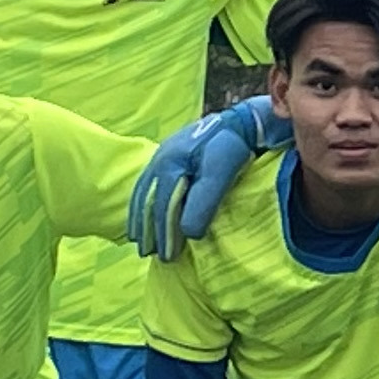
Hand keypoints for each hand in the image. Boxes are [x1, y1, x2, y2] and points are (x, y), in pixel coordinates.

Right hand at [125, 98, 274, 260]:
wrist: (240, 121)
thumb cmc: (232, 148)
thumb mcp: (221, 175)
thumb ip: (204, 203)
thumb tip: (189, 233)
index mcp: (171, 164)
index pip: (164, 207)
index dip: (165, 234)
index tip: (166, 257)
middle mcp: (161, 159)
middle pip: (150, 200)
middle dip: (147, 228)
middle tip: (147, 253)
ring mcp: (162, 154)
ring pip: (145, 191)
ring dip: (140, 216)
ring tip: (137, 238)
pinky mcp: (167, 152)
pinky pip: (148, 181)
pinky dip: (142, 200)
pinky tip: (142, 211)